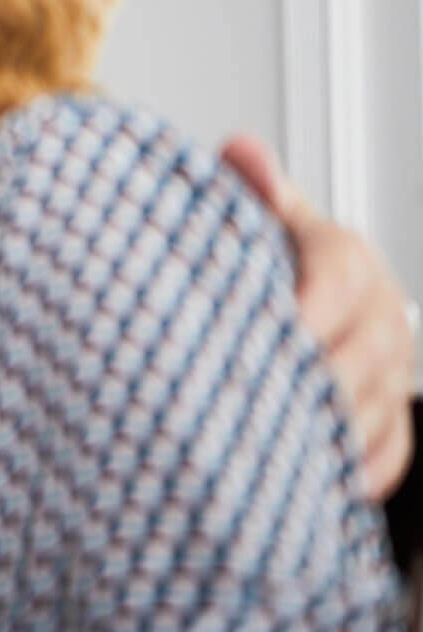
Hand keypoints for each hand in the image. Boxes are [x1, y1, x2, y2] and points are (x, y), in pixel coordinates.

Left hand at [222, 133, 415, 498]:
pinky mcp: (390, 415)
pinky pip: (389, 451)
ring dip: (328, 429)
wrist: (290, 296)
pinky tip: (316, 479)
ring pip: (375, 406)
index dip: (310, 305)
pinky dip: (356, 468)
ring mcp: (391, 368)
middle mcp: (380, 312)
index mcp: (346, 257)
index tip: (280, 330)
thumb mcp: (252, 218)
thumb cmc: (262, 259)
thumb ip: (249, 189)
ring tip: (271, 445)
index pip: (341, 275)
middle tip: (260, 403)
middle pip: (364, 352)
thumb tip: (241, 153)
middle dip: (316, 379)